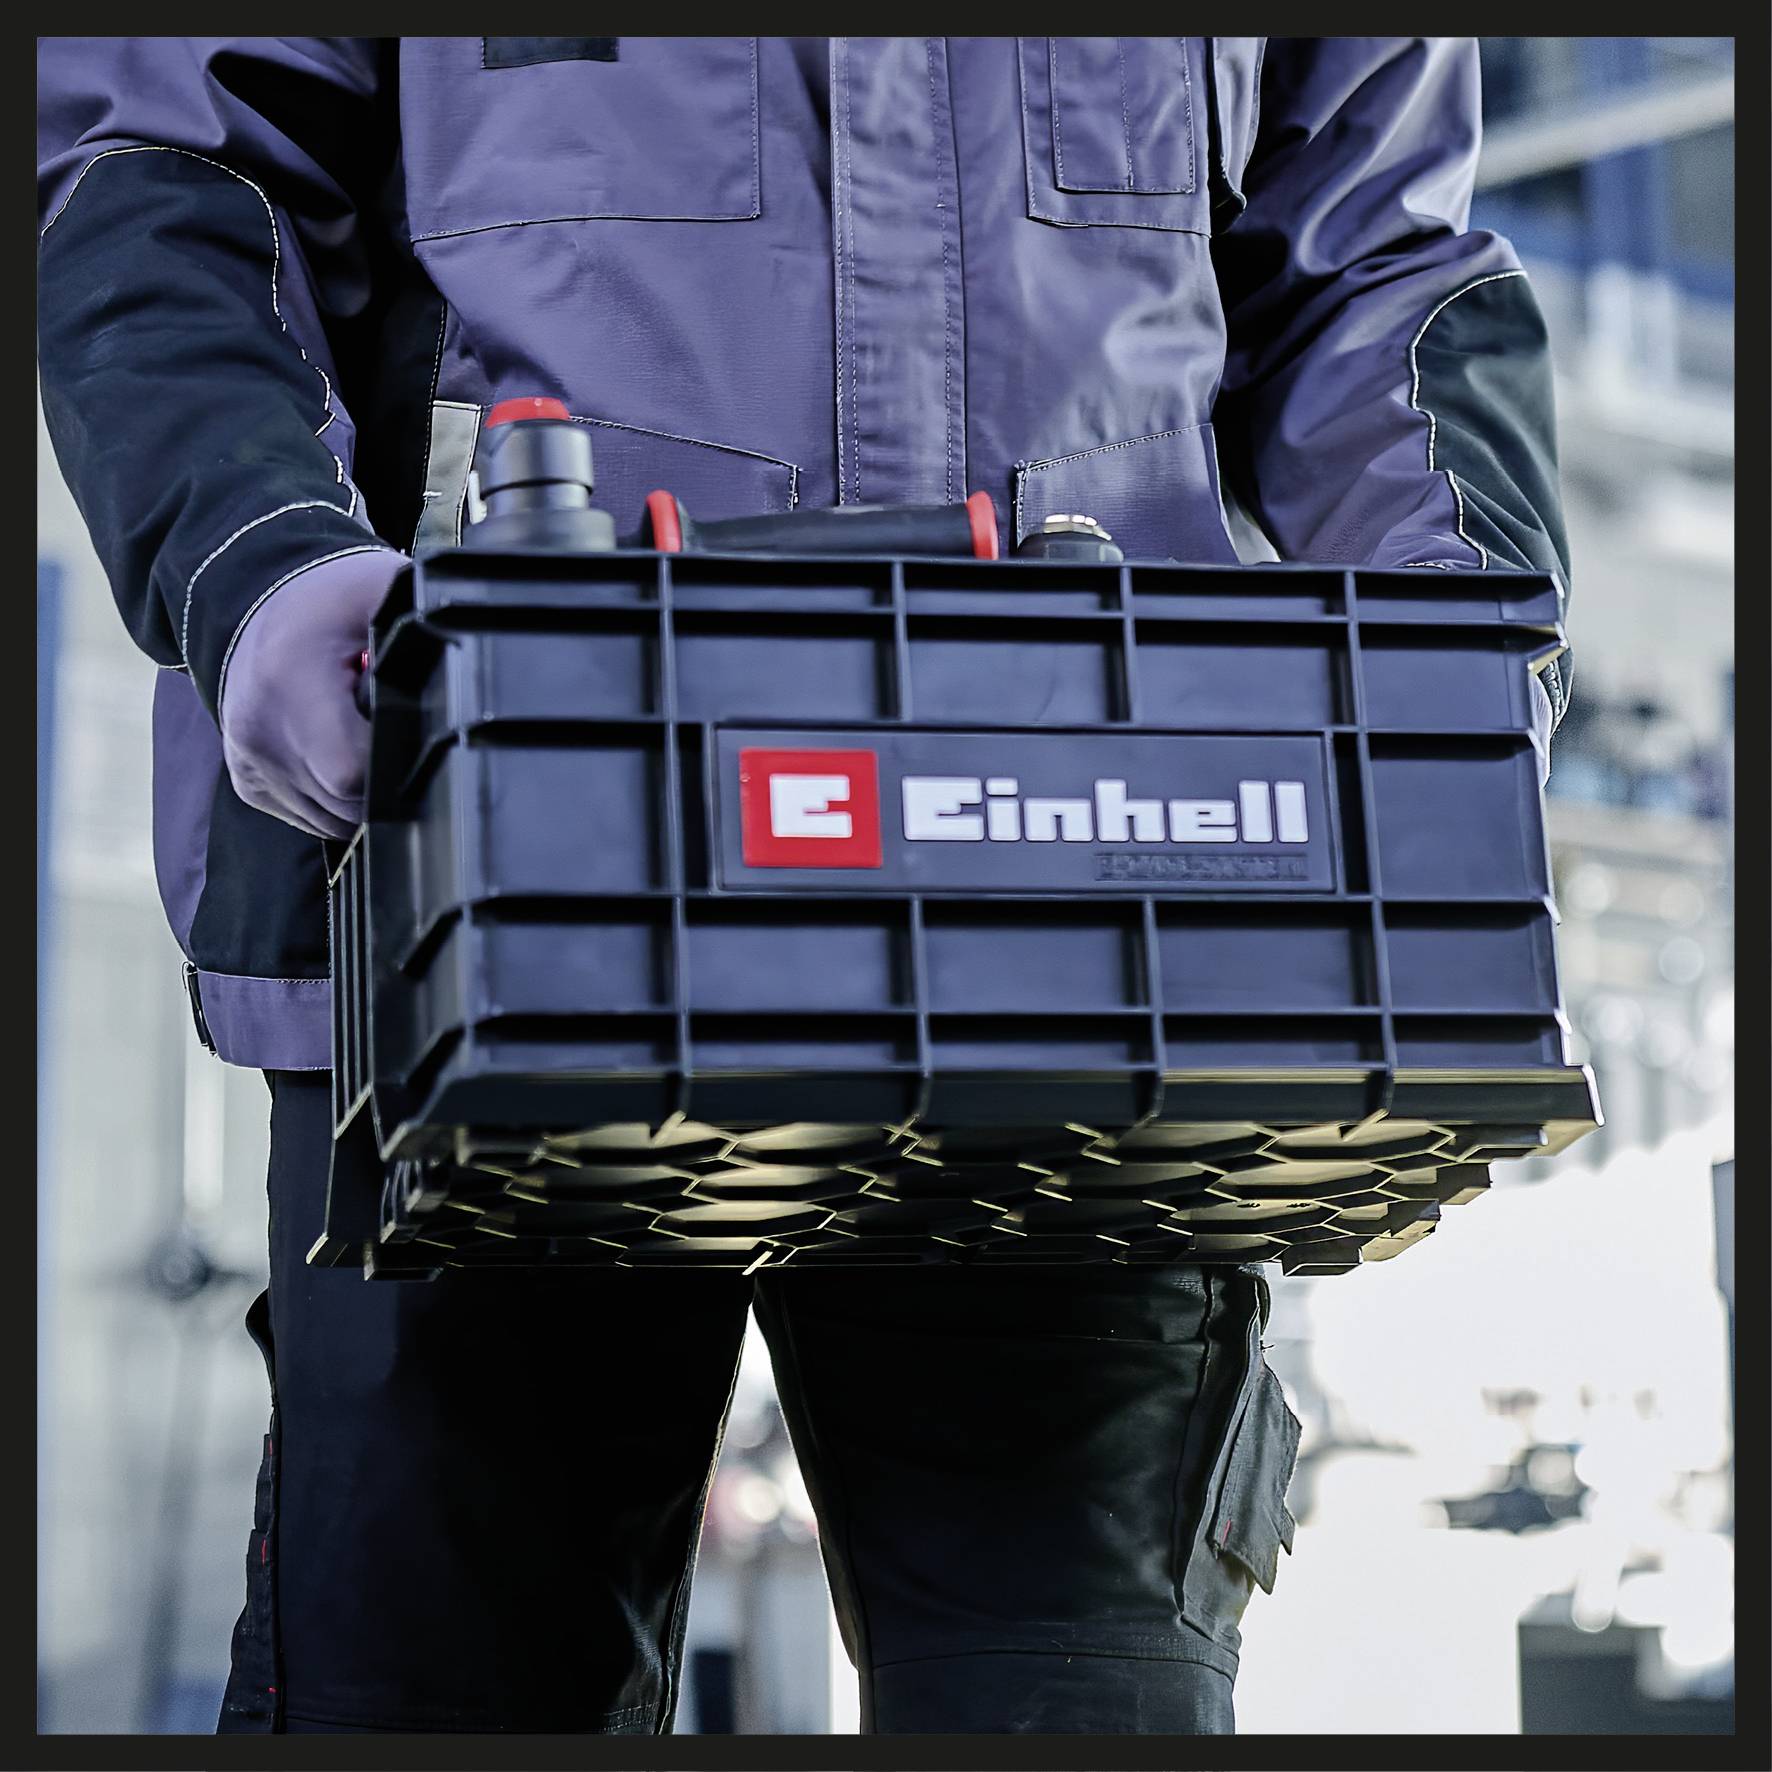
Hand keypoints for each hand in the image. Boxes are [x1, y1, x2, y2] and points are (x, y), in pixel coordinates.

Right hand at [217, 546, 407, 838]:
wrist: (261, 599)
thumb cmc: (331, 600)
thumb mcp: (384, 592)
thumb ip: (424, 632)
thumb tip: (471, 670)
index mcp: (291, 685)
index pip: (353, 773)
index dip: (395, 767)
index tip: (410, 735)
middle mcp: (260, 730)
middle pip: (345, 804)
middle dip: (384, 782)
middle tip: (393, 734)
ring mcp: (248, 760)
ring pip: (329, 820)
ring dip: (358, 795)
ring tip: (364, 739)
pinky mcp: (245, 778)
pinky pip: (305, 815)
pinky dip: (331, 798)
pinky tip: (340, 753)